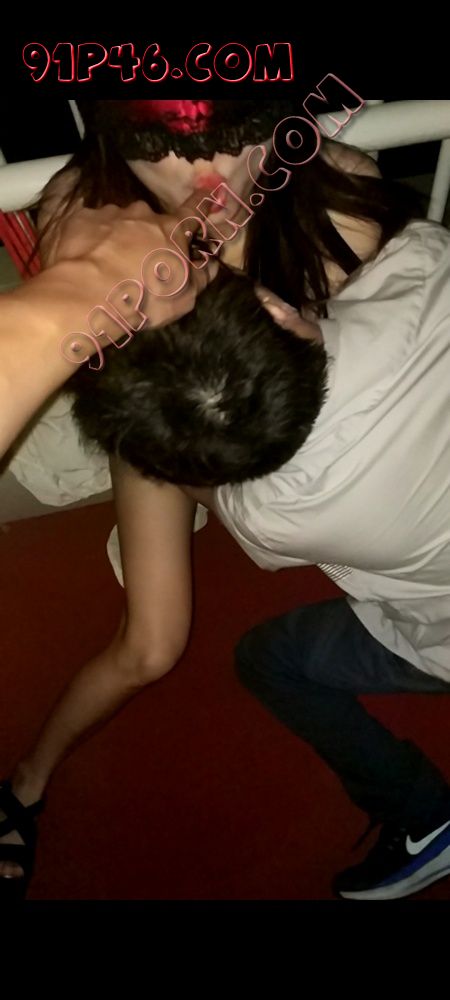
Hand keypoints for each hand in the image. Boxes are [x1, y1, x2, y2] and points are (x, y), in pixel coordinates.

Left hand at [46, 194, 217, 344]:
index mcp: (171, 230)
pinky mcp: (80, 219)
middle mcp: (142, 214)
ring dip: (116, 237)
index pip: (192, 210)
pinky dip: (90, 240)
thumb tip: (210, 264)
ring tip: (106, 264)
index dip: (201, 202)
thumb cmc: (145, 297)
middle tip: (137, 261)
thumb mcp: (183, 297)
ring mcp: (109, 213)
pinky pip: (89, 226)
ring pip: (117, 222)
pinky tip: (84, 259)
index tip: (206, 193)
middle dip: (147, 235)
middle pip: (149, 220)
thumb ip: (199, 277)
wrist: (89, 293)